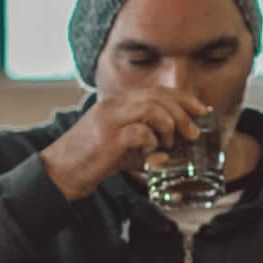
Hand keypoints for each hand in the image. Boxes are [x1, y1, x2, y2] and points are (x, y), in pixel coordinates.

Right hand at [39, 88, 209, 200]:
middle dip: (183, 113)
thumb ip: (143, 144)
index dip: (183, 98)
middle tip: (193, 132)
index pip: (157, 90)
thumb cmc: (91, 160)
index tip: (202, 110)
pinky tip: (149, 158)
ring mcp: (110, 120)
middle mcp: (114, 105)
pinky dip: (152, 146)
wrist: (60, 172)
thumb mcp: (121, 147)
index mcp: (118, 102)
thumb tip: (168, 152)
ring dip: (168, 128)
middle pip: (159, 96)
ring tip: (169, 145)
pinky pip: (141, 134)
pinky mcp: (108, 139)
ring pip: (152, 110)